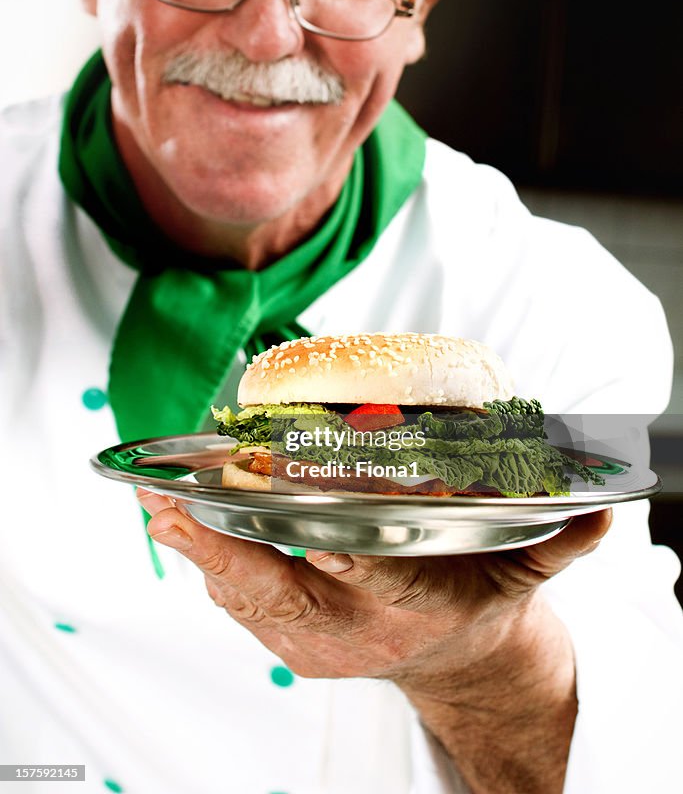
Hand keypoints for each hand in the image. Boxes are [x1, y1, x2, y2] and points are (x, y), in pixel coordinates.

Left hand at [136, 488, 610, 792]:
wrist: (445, 658)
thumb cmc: (473, 603)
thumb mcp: (517, 575)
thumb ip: (552, 546)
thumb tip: (601, 514)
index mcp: (409, 606)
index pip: (372, 570)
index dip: (338, 545)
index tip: (300, 510)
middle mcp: (351, 628)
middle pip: (279, 587)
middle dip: (223, 547)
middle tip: (172, 504)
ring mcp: (309, 638)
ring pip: (242, 592)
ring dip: (195, 545)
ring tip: (153, 497)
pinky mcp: (282, 637)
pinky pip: (233, 595)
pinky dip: (201, 555)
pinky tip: (171, 517)